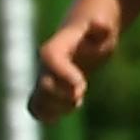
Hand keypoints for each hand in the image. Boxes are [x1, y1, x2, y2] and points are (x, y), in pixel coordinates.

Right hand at [29, 0, 120, 123]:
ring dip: (57, 109)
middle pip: (43, 86)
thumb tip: (100, 23)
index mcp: (56, 48)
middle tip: (81, 95)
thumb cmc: (95, 36)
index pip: (51, 59)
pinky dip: (49, 115)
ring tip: (75, 103)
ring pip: (37, 102)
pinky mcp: (45, 93)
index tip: (82, 86)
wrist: (82, 39)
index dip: (64, 74)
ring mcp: (42, 80)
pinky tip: (69, 108)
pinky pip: (37, 109)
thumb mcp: (103, 30)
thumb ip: (101, 28)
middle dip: (63, 96)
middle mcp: (43, 66)